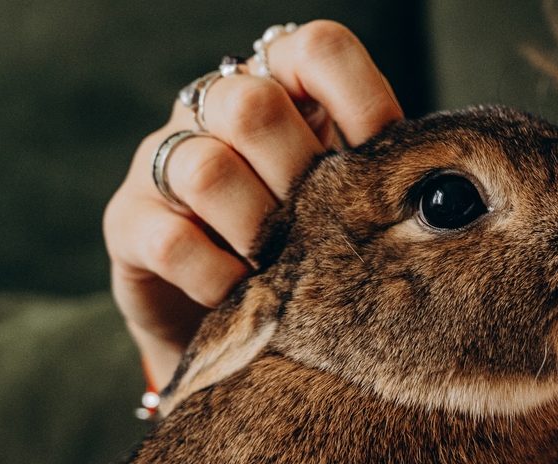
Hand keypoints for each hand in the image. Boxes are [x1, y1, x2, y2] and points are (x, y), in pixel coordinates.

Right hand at [103, 21, 403, 387]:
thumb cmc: (307, 245)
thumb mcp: (343, 202)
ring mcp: (163, 161)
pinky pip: (169, 240)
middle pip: (251, 104)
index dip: (359, 98)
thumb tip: (428, 192)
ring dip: (256, 230)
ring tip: (281, 268)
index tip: (380, 157)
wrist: (236, 322)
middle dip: (296, 177)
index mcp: (280, 88)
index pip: (317, 48)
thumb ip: (374, 178)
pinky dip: (216, 276)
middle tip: (319, 229)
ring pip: (205, 168)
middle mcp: (214, 110)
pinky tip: (240, 295)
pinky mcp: (128, 223)